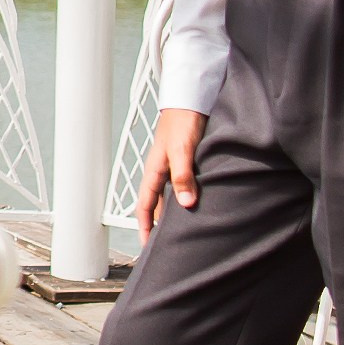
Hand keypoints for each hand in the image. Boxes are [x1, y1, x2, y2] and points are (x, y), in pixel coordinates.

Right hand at [138, 107, 205, 239]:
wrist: (192, 98)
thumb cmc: (183, 120)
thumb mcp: (182, 150)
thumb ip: (183, 176)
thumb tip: (186, 203)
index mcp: (155, 171)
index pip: (146, 206)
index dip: (145, 226)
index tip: (147, 246)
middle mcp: (163, 171)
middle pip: (157, 204)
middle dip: (158, 225)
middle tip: (165, 245)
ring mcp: (174, 166)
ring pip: (170, 196)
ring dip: (173, 213)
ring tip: (182, 231)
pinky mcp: (187, 161)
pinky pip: (183, 187)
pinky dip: (186, 199)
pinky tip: (197, 205)